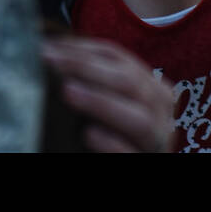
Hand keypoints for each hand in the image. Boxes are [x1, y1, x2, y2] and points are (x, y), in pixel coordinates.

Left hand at [41, 36, 174, 152]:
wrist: (119, 156)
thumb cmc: (109, 136)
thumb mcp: (107, 104)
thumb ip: (92, 83)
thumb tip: (49, 55)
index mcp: (151, 88)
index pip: (118, 58)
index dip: (83, 49)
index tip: (48, 47)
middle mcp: (162, 113)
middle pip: (129, 83)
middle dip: (87, 69)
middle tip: (50, 63)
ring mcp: (159, 144)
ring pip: (139, 120)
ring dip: (101, 103)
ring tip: (67, 92)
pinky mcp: (144, 164)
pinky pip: (132, 155)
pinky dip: (112, 144)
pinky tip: (89, 134)